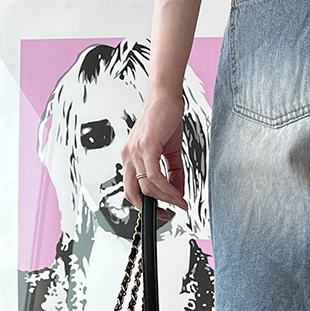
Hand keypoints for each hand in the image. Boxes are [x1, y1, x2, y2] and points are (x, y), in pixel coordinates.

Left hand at [120, 93, 189, 216]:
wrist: (167, 97)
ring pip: (147, 187)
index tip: (162, 212)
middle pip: (134, 193)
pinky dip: (167, 188)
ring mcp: (135, 152)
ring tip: (181, 201)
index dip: (145, 205)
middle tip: (170, 212)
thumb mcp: (170, 152)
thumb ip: (174, 174)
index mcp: (130, 157)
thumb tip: (178, 192)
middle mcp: (128, 155)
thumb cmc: (165, 119)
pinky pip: (154, 176)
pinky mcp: (146, 147)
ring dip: (166, 198)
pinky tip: (177, 192)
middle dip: (153, 207)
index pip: (131, 189)